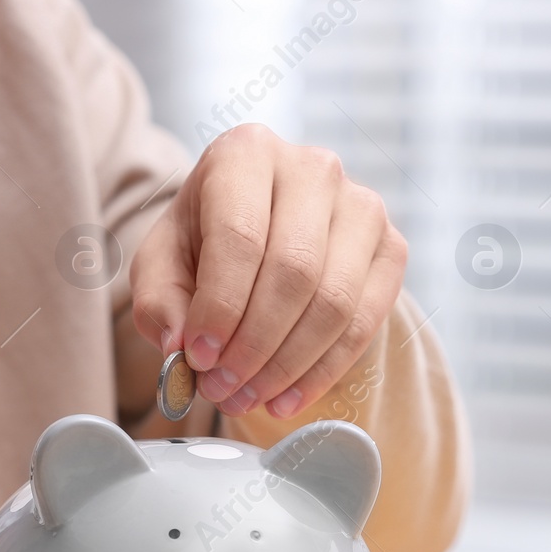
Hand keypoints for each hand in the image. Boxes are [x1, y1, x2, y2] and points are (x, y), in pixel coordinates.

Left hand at [130, 123, 406, 419]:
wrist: (268, 234)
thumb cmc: (206, 243)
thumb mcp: (162, 264)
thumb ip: (158, 302)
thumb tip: (179, 347)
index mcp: (246, 153)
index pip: (240, 236)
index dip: (220, 306)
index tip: (199, 357)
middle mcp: (312, 168)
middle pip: (293, 271)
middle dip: (254, 344)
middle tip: (222, 388)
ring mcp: (361, 205)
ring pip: (333, 301)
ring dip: (287, 364)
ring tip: (248, 398)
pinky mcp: (392, 247)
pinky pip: (364, 322)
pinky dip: (323, 371)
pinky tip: (286, 398)